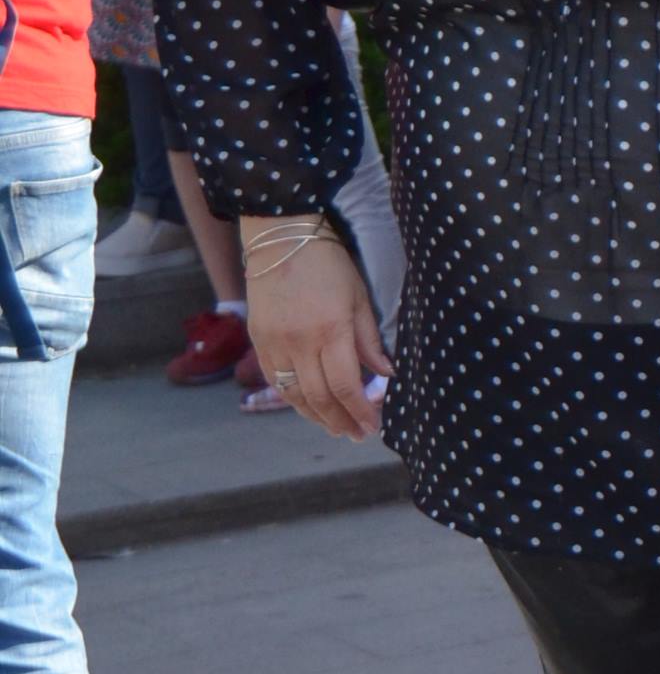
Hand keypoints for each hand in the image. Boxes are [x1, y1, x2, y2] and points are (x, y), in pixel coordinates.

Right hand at [242, 223, 384, 439]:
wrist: (279, 238)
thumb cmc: (328, 264)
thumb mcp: (359, 298)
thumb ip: (370, 341)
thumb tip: (386, 376)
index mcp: (330, 331)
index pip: (345, 386)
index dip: (359, 412)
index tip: (373, 426)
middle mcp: (298, 342)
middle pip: (319, 398)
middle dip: (340, 422)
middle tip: (356, 435)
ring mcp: (274, 343)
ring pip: (293, 395)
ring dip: (316, 417)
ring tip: (335, 428)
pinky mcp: (258, 340)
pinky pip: (275, 380)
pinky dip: (293, 399)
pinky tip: (309, 407)